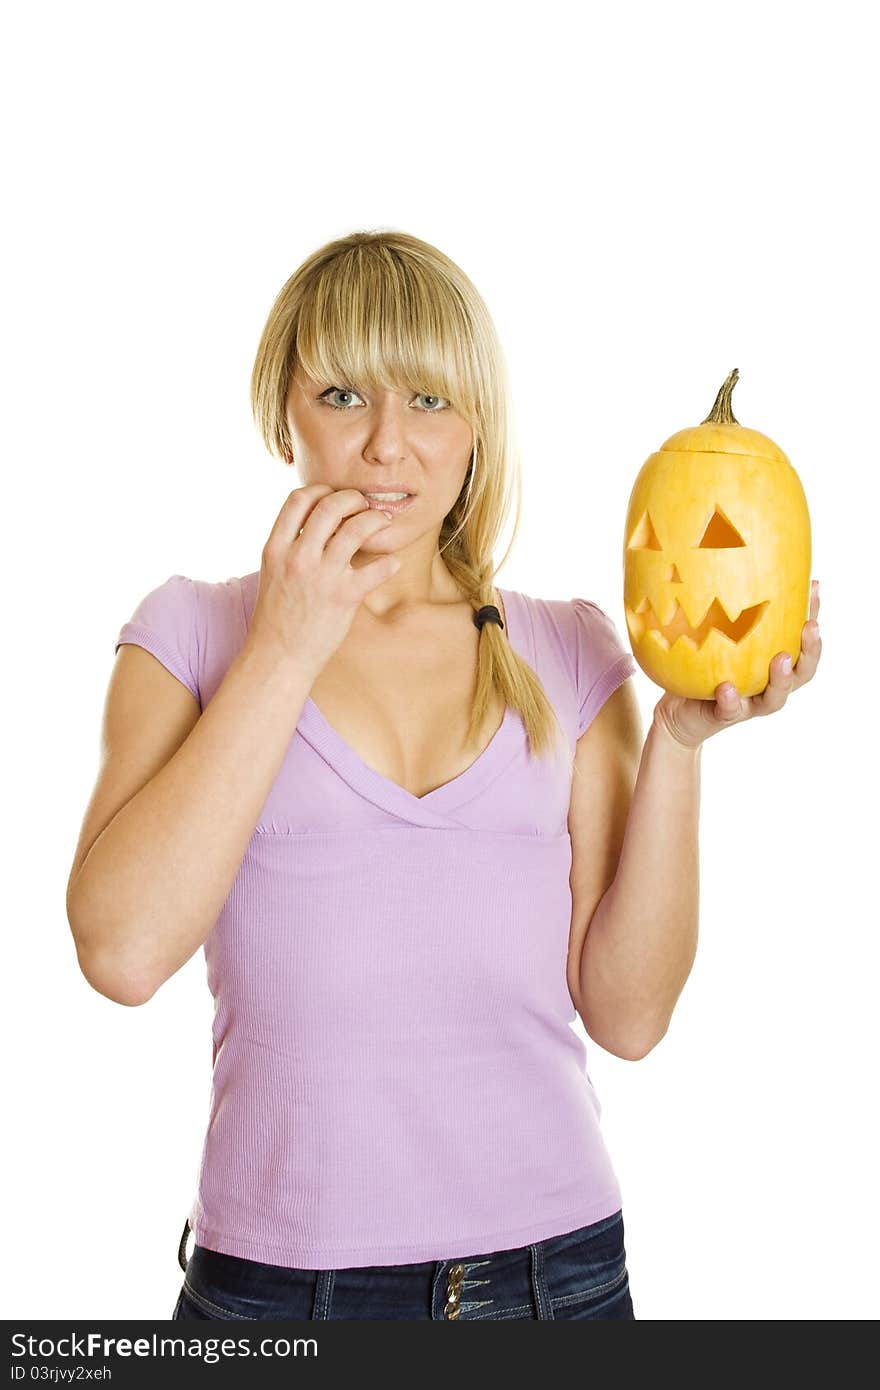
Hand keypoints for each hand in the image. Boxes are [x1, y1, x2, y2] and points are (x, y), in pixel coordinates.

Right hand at [246, 483, 399, 678]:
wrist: (278, 656)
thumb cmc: (277, 616)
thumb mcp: (272, 572)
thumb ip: (290, 546)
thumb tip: (315, 523)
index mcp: (276, 548)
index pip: (298, 499)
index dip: (320, 490)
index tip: (333, 496)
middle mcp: (298, 557)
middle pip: (330, 505)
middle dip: (353, 498)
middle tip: (363, 505)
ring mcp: (322, 576)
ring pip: (357, 528)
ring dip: (375, 519)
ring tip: (381, 523)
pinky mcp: (345, 597)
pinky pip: (377, 568)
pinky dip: (389, 563)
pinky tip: (390, 565)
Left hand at [652, 579, 821, 750]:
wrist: (679, 710)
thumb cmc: (704, 666)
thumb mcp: (718, 634)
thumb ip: (731, 609)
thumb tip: (730, 558)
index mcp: (773, 663)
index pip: (802, 639)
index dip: (813, 614)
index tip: (815, 587)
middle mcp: (768, 685)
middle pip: (803, 672)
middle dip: (810, 650)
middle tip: (811, 627)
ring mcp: (749, 703)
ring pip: (775, 698)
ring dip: (781, 679)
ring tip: (781, 660)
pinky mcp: (724, 716)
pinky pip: (730, 710)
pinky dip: (730, 699)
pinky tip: (726, 686)